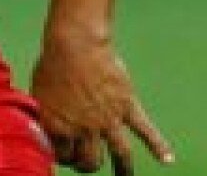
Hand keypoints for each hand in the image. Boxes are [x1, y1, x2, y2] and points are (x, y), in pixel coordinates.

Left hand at [31, 39, 173, 174]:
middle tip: (87, 163)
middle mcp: (84, 129)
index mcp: (59, 127)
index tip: (65, 153)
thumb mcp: (38, 94)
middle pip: (89, 161)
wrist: (75, 43)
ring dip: (123, 170)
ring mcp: (108, 119)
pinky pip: (145, 130)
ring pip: (120, 154)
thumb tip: (39, 130)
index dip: (63, 156)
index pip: (62, 156)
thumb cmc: (53, 64)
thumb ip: (43, 116)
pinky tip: (168, 160)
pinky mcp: (126, 106)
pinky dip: (159, 145)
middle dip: (87, 165)